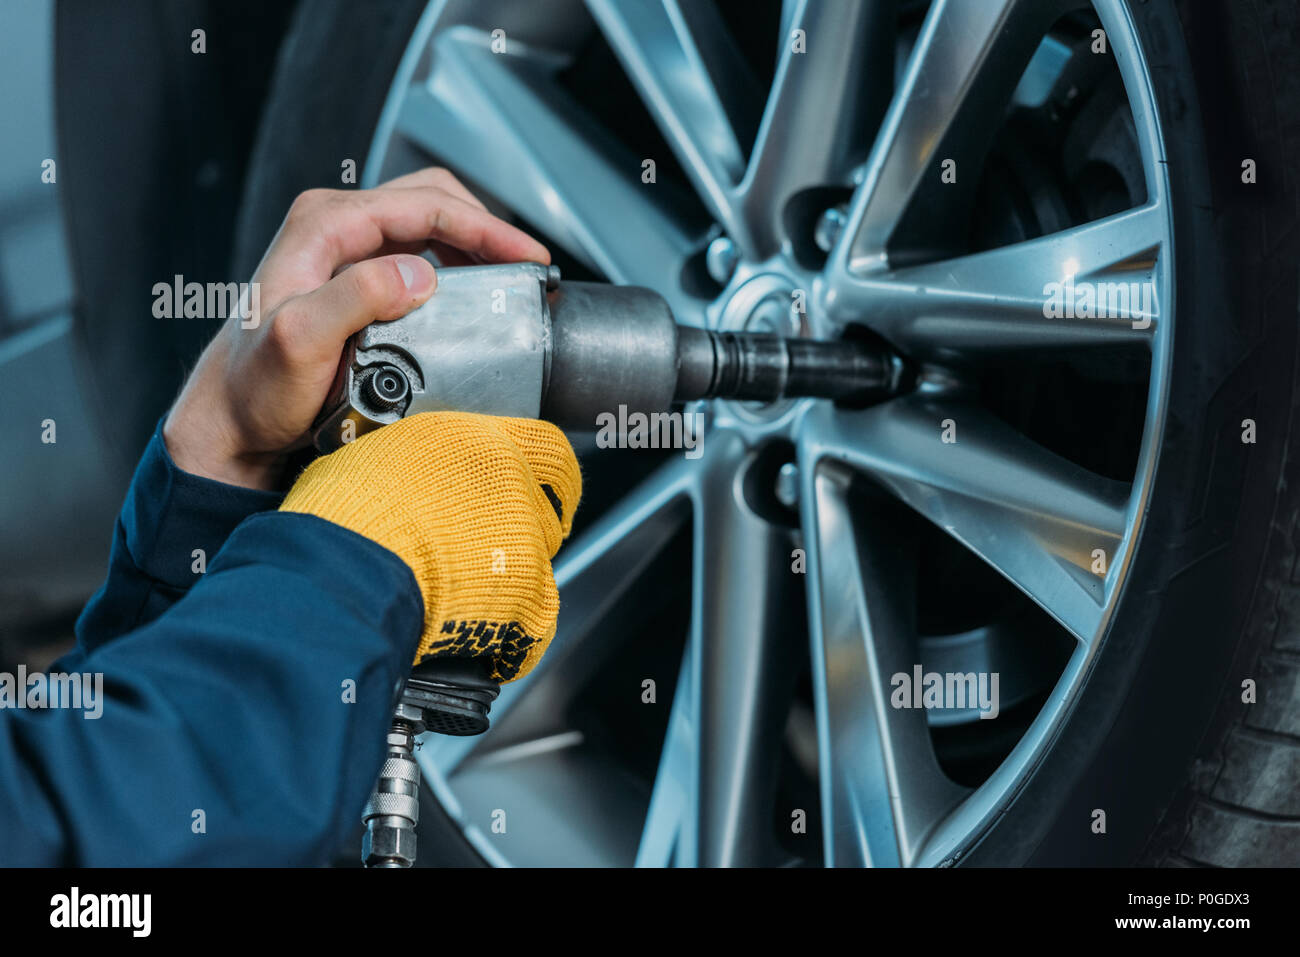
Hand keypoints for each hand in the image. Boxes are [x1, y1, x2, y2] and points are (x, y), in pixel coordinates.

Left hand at [163, 168, 548, 489]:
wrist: (231, 418)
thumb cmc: (255, 387)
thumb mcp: (299, 341)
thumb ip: (354, 298)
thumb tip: (418, 274)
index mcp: (323, 225)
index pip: (423, 205)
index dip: (484, 228)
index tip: (527, 257)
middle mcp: (334, 226)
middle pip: (431, 201)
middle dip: (486, 229)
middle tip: (527, 267)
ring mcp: (345, 250)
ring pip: (428, 224)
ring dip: (473, 246)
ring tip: (507, 280)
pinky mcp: (355, 277)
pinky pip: (418, 253)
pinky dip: (454, 266)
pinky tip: (471, 294)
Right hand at [279, 412, 581, 680]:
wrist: (348, 569)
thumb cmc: (345, 516)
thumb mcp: (376, 458)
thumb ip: (416, 466)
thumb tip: (401, 479)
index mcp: (479, 441)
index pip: (548, 448)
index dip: (553, 478)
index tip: (555, 493)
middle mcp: (512, 482)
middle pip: (545, 513)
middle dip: (528, 539)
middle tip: (498, 558)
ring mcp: (525, 538)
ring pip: (539, 568)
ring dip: (512, 587)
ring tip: (467, 602)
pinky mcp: (528, 593)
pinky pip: (534, 623)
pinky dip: (511, 638)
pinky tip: (483, 646)